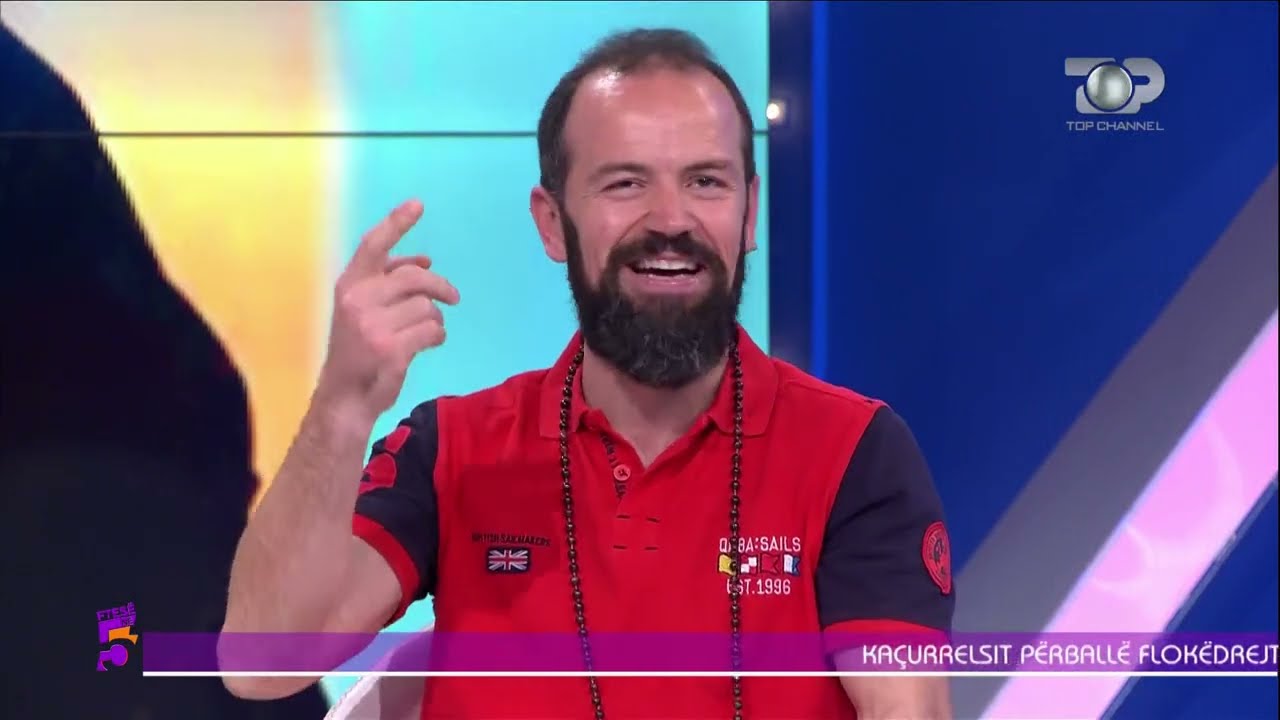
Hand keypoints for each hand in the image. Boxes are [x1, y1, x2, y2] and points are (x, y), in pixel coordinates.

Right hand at [316, 200, 459, 420]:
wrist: (345, 397)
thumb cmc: (358, 350)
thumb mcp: (362, 310)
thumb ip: (387, 282)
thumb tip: (424, 261)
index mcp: (349, 285)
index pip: (373, 245)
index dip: (396, 223)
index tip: (418, 204)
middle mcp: (358, 299)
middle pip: (415, 278)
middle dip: (440, 286)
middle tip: (455, 297)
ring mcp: (373, 325)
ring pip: (427, 306)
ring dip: (436, 318)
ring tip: (426, 331)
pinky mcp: (392, 348)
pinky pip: (433, 330)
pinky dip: (438, 336)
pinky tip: (430, 343)